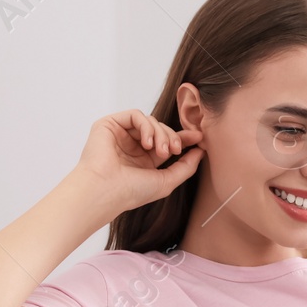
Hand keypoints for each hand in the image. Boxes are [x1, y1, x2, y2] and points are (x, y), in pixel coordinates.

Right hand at [73, 109, 205, 215]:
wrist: (105, 191)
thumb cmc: (131, 191)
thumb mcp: (167, 181)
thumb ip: (186, 166)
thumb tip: (201, 151)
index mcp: (144, 160)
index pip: (167, 142)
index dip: (184, 138)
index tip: (199, 137)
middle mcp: (132, 146)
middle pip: (161, 129)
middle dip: (172, 137)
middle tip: (174, 150)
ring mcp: (121, 134)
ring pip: (150, 122)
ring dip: (161, 133)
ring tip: (160, 151)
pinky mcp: (109, 125)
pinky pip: (135, 115)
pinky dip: (146, 126)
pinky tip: (146, 143)